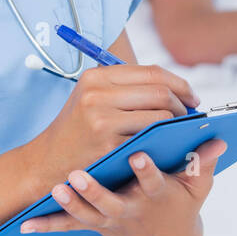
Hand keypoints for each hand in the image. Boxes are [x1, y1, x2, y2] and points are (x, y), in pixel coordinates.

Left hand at [19, 138, 228, 235]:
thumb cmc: (181, 205)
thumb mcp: (197, 189)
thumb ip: (204, 164)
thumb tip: (218, 140)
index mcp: (157, 197)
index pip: (152, 182)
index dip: (146, 170)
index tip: (138, 154)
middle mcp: (131, 210)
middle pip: (111, 202)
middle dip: (95, 191)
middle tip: (78, 176)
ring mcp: (111, 219)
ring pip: (88, 214)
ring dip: (71, 204)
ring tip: (57, 189)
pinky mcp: (96, 225)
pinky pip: (70, 227)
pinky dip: (48, 226)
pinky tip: (26, 226)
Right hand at [27, 65, 199, 183]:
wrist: (46, 163)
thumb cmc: (76, 130)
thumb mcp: (91, 98)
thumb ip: (125, 87)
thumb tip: (172, 86)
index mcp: (96, 77)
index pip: (151, 72)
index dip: (179, 83)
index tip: (191, 96)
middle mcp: (97, 94)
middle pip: (159, 91)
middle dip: (182, 104)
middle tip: (190, 115)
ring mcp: (102, 120)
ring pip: (159, 115)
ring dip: (176, 124)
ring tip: (179, 130)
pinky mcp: (107, 145)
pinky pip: (150, 139)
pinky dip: (163, 141)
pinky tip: (167, 144)